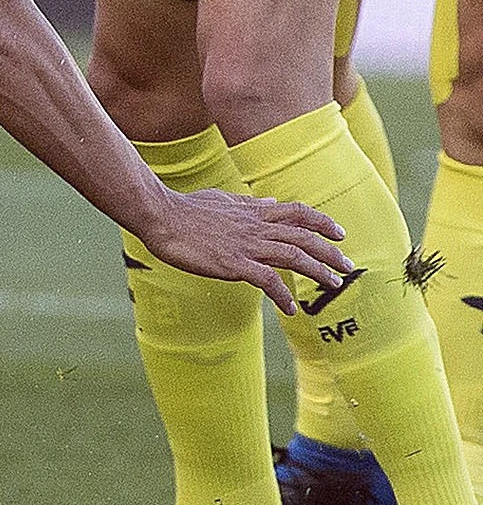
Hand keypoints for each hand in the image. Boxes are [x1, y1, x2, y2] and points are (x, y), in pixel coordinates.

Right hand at [133, 186, 349, 312]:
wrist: (160, 216)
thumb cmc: (184, 208)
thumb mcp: (221, 199)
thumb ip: (248, 203)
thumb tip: (270, 202)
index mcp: (253, 211)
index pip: (297, 212)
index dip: (322, 222)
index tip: (339, 233)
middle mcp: (255, 227)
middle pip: (303, 237)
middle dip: (329, 252)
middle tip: (347, 266)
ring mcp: (246, 245)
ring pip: (294, 257)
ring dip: (318, 272)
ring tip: (333, 285)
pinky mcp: (234, 264)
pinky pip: (268, 282)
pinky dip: (283, 296)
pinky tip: (290, 309)